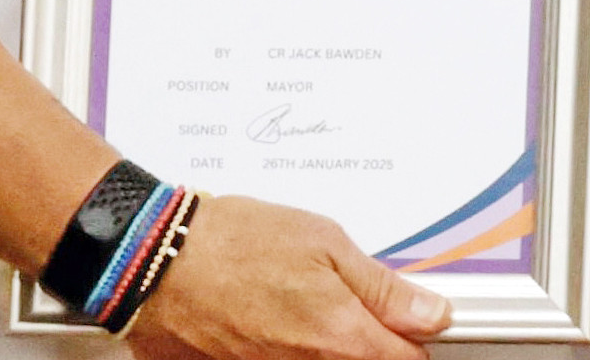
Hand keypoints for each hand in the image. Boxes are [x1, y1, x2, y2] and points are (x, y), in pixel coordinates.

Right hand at [127, 194, 450, 359]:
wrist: (159, 264)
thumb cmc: (236, 244)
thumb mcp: (325, 242)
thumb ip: (381, 287)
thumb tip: (430, 311)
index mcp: (337, 337)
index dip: (416, 337)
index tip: (417, 319)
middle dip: (369, 341)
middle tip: (354, 305)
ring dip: (329, 343)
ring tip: (304, 304)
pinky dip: (292, 347)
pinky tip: (277, 318)